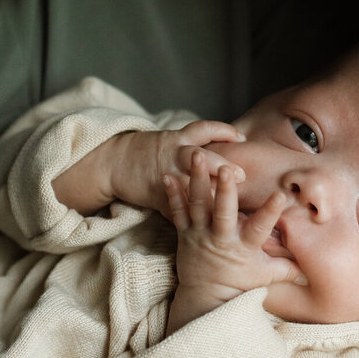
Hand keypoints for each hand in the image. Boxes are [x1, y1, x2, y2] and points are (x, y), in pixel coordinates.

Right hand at [111, 120, 245, 213]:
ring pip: (187, 184)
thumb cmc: (151, 151)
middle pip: (198, 157)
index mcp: (179, 140)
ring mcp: (165, 176)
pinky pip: (174, 208)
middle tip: (240, 175)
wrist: (116, 161)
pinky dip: (188, 217)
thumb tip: (238, 146)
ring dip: (207, 195)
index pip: (203, 130)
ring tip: (224, 205)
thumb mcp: (173, 140)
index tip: (242, 138)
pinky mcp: (157, 196)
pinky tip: (204, 227)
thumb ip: (200, 144)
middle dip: (220, 165)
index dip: (223, 132)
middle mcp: (173, 156)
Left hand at [164, 153, 305, 330]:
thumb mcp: (265, 276)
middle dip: (225, 189)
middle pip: (223, 212)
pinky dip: (172, 194)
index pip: (261, 227)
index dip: (270, 212)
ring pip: (198, 204)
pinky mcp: (185, 233)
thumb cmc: (239, 283)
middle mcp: (221, 239)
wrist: (205, 296)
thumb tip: (312, 264)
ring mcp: (200, 235)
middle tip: (226, 168)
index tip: (279, 195)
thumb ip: (287, 267)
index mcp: (244, 247)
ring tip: (196, 156)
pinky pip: (176, 212)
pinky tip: (167, 175)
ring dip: (197, 179)